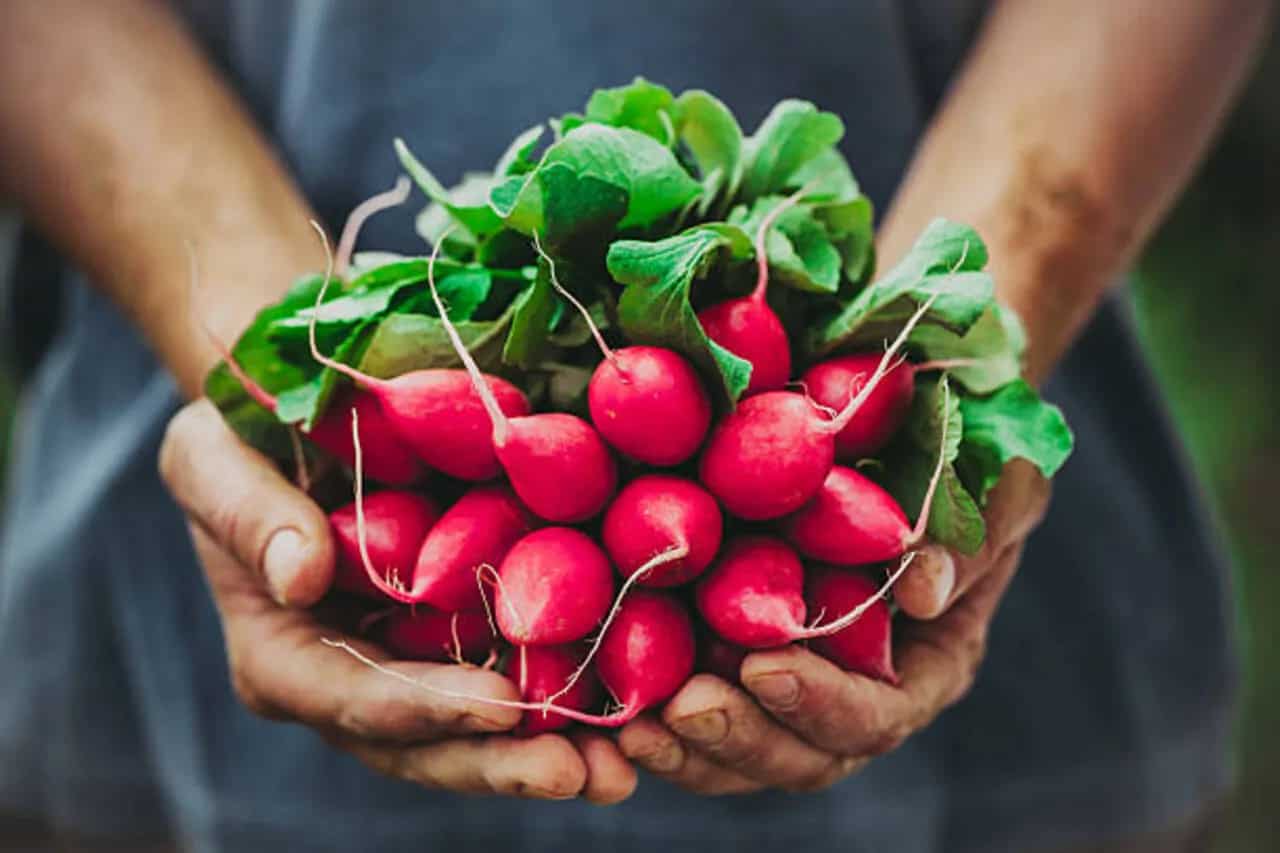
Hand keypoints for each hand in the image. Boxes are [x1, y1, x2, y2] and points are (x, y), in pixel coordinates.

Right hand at [159, 400, 635, 803]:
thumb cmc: (239, 434)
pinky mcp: (460, 636)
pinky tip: (631, 705)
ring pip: (477, 730)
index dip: (425, 709)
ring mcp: (408, 665)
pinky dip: (568, 695)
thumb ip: (247, 515)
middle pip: (424, 743)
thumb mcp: (212, 456)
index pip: (351, 698)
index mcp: (283, 653)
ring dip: (550, 752)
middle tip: (585, 775)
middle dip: (502, 762)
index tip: (502, 709)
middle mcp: (349, 679)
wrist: (298, 415)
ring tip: (624, 767)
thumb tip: (301, 576)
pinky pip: (514, 674)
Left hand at [618, 460, 1049, 793]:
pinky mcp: (738, 668)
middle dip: (742, 737)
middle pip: (803, 754)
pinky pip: (701, 718)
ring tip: (633, 726)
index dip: (821, 702)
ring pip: (744, 754)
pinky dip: (660, 718)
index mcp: (926, 667)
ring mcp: (797, 693)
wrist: (908, 441)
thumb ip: (974, 534)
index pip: (876, 714)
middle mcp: (860, 697)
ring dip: (689, 748)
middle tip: (683, 709)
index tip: (764, 666)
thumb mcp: (997, 483)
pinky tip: (612, 702)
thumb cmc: (965, 459)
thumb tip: (923, 589)